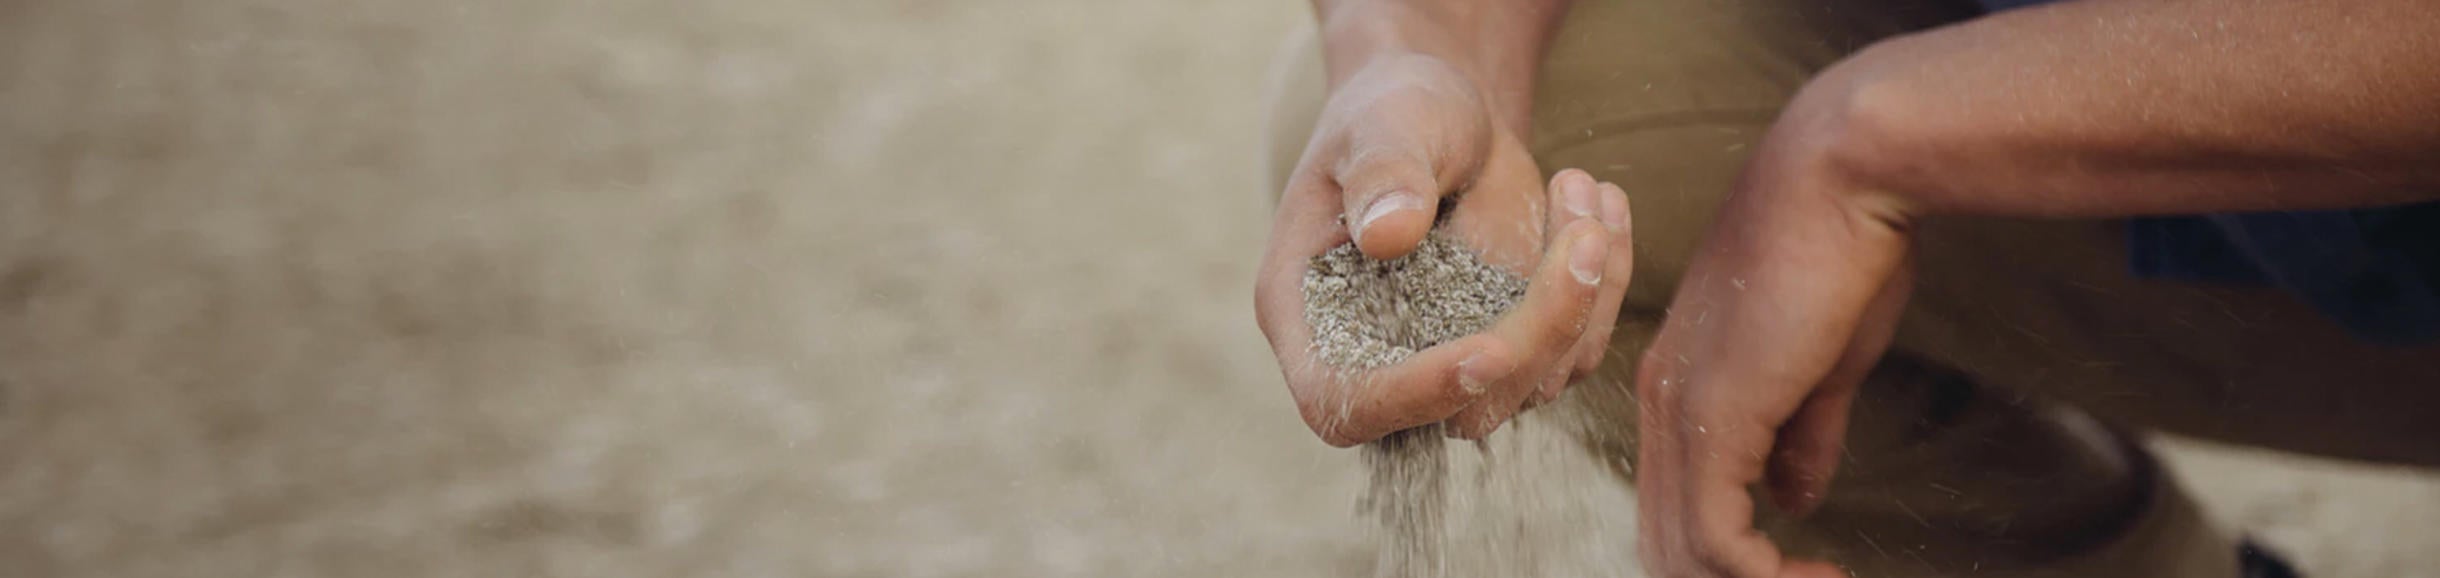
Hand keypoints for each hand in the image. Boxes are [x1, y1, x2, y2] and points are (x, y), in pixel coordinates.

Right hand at [1255, 53, 1634, 445]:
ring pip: (1536, 383)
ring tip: (1581, 186)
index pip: (1342, 400)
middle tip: (1583, 234)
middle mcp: (1377, 357)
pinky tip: (1600, 204)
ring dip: (1584, 295)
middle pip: (1462, 406)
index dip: (1412, 396)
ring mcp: (1452, 360)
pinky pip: (1577, 348)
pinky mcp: (1516, 348)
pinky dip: (1605, 283)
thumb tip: (1389, 235)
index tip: (1488, 351)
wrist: (1441, 116)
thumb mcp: (1381, 124)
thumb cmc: (1392, 113)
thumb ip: (1382, 174)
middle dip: (1538, 332)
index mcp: (1308, 314)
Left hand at [1630, 72, 1916, 577]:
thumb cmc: (1840, 248)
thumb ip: (1802, 436)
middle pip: (1665, 537)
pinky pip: (1716, 536)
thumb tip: (1793, 499)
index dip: (1730, 551)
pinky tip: (1818, 572)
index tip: (1803, 566)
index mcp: (1676, 383)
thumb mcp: (1821, 363)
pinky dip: (1764, 575)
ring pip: (1683, 549)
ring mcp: (1679, 408)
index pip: (1672, 500)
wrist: (1843, 175)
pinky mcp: (1715, 415)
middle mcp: (1660, 401)